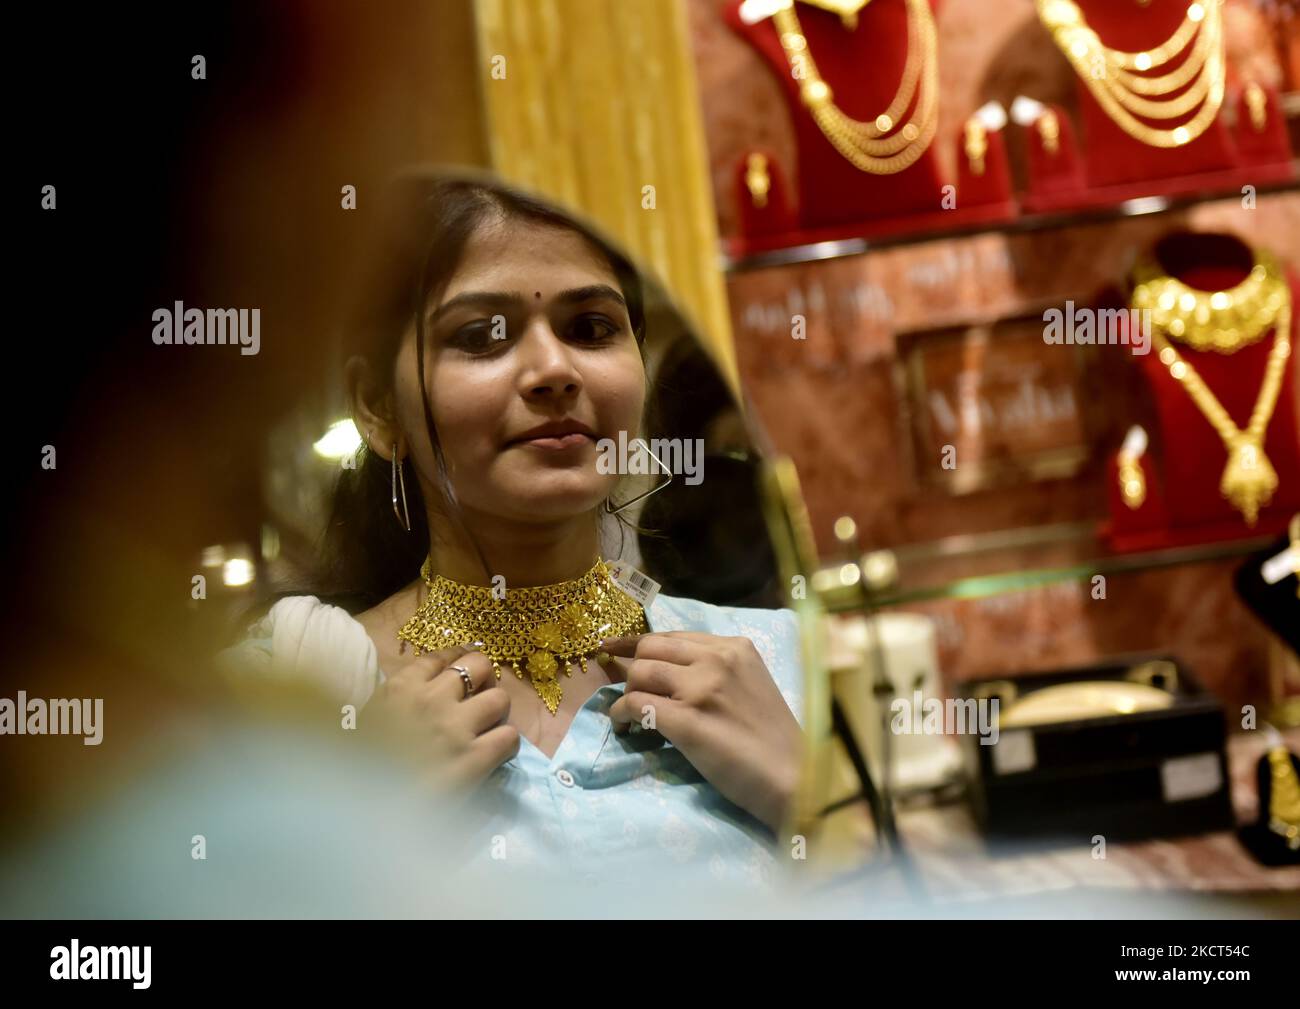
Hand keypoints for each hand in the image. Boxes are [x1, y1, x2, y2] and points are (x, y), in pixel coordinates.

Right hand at [363, 645, 519, 794]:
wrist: (363, 815)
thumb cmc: (357, 772)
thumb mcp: (366, 725)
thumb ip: (395, 705)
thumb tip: (420, 698)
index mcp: (399, 689)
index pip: (440, 657)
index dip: (457, 662)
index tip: (464, 674)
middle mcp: (431, 699)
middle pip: (479, 665)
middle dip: (485, 680)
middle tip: (480, 699)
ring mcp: (455, 727)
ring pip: (500, 699)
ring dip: (498, 713)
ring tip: (489, 728)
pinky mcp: (474, 758)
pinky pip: (509, 736)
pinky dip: (506, 745)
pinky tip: (495, 756)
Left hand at [602, 631, 801, 833]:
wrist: (795, 777)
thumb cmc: (774, 738)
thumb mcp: (750, 685)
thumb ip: (716, 670)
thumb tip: (666, 671)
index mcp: (734, 647)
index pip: (671, 636)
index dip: (637, 644)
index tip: (612, 649)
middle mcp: (717, 659)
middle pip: (649, 649)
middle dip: (631, 670)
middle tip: (630, 694)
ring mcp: (701, 688)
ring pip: (638, 674)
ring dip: (625, 695)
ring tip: (630, 718)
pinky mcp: (687, 720)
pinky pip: (635, 705)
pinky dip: (621, 716)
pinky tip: (627, 729)